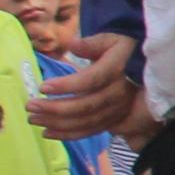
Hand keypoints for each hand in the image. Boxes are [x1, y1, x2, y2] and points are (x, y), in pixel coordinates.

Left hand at [30, 35, 144, 142]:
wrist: (144, 68)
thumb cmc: (122, 51)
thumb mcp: (110, 40)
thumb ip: (92, 43)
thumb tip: (73, 44)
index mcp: (117, 71)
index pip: (91, 80)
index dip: (66, 85)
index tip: (42, 87)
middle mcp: (119, 93)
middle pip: (86, 106)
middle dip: (55, 108)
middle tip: (30, 105)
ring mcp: (117, 109)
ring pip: (85, 121)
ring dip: (57, 123)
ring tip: (33, 118)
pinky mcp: (113, 120)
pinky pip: (90, 131)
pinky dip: (68, 134)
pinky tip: (48, 133)